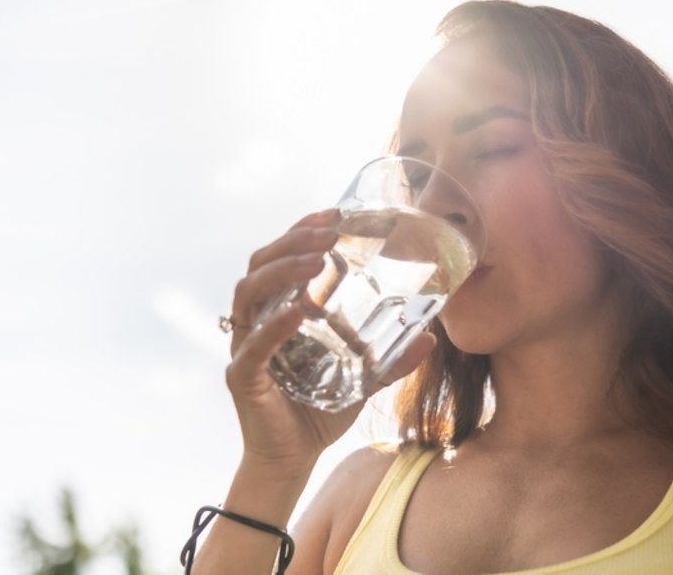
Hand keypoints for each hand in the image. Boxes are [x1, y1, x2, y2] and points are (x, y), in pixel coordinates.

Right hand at [223, 208, 435, 476]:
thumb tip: (430, 336)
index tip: (333, 212)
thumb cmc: (319, 412)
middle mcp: (256, 320)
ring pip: (250, 292)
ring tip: (315, 258)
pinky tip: (300, 311)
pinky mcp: (242, 376)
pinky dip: (275, 325)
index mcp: (279, 310)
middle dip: (292, 240)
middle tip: (327, 229)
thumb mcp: (363, 379)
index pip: (282, 257)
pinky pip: (253, 344)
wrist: (293, 459)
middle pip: (260, 263)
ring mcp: (244, 346)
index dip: (301, 230)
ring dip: (282, 270)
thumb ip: (391, 358)